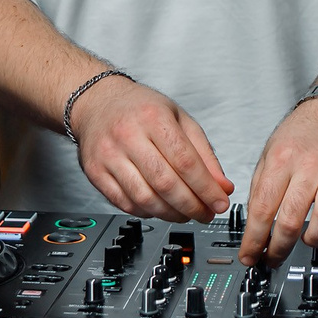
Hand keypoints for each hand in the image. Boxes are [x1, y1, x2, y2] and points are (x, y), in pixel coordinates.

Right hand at [70, 76, 233, 222]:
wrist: (97, 102)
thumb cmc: (141, 109)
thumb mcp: (179, 119)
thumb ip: (204, 154)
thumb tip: (222, 187)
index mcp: (153, 117)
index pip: (185, 161)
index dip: (206, 188)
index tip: (220, 202)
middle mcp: (127, 135)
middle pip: (165, 183)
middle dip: (192, 206)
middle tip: (206, 214)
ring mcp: (108, 155)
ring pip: (145, 198)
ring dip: (171, 214)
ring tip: (186, 213)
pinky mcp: (95, 172)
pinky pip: (125, 204)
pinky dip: (148, 212)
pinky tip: (160, 208)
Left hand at [238, 100, 317, 266]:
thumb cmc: (301, 133)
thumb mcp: (270, 152)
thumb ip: (261, 186)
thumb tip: (254, 224)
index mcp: (282, 160)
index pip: (262, 207)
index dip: (253, 238)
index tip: (249, 255)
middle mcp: (309, 166)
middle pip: (290, 217)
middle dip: (277, 248)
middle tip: (272, 258)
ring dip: (314, 238)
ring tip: (307, 240)